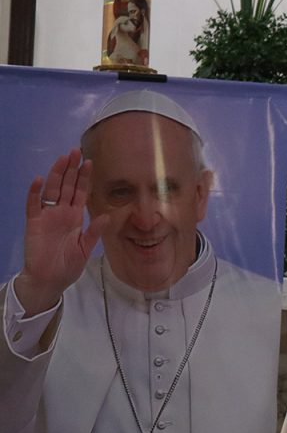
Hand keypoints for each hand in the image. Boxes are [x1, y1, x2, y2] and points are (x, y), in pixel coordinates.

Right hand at [15, 149, 108, 316]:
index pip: (80, 192)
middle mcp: (61, 213)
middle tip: (75, 151)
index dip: (84, 177)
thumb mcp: (85, 248)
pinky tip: (39, 180)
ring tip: (62, 159)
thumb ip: (94, 232)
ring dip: (56, 174)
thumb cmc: (67, 266)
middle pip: (66, 186)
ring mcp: (47, 216)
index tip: (89, 162)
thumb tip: (107, 216)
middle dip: (71, 169)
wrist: (49, 281)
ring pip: (51, 190)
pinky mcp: (34, 223)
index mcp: (75, 217)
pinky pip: (33, 205)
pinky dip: (35, 192)